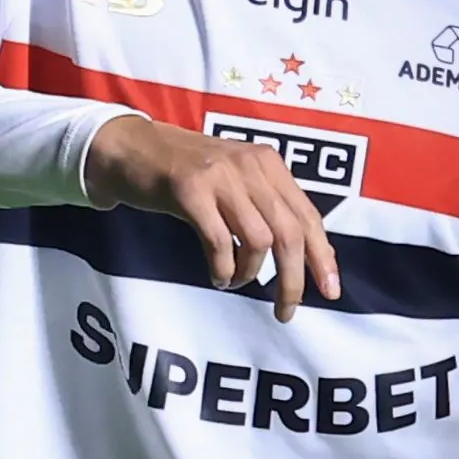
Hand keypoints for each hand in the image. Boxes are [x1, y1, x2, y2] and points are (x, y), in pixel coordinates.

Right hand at [81, 114, 340, 321]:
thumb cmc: (183, 172)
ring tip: (237, 281)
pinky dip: (223, 269)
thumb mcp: (234, 180)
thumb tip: (301, 255)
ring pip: (260, 240)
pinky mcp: (189, 189)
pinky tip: (218, 277)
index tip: (331, 291)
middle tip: (286, 311)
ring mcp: (220, 176)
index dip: (323, 256)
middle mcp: (251, 166)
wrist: (128, 147)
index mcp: (269, 164)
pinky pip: (219, 241)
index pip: (308, 216)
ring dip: (251, 273)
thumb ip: (265, 206)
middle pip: (289, 233)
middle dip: (293, 279)